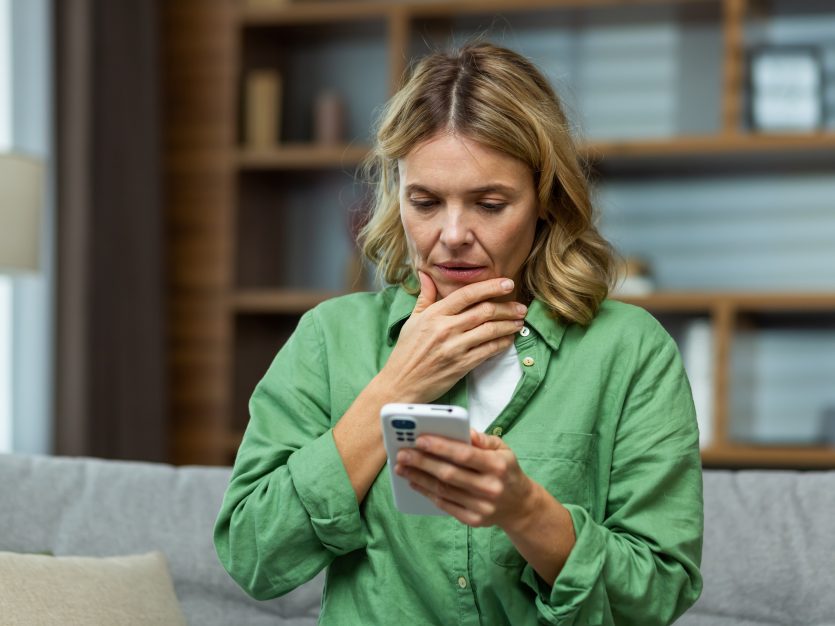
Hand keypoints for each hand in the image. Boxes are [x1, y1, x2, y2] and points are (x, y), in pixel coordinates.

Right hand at [377, 271, 526, 403]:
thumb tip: (426, 275)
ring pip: (490, 330)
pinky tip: (508, 338)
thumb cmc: (407, 351)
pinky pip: (489, 350)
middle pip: (484, 311)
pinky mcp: (462, 365)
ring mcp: (455, 347)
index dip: (490, 286)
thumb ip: (425, 297)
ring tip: (519, 321)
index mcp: (435, 314)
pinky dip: (502, 343)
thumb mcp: (413, 320)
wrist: (401, 383)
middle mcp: (446, 328)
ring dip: (509, 324)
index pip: (467, 294)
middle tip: (520, 306)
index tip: (507, 283)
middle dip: (507, 307)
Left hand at [394, 429, 539, 529]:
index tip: (419, 439)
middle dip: (422, 462)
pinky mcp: (473, 520)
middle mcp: (490, 487)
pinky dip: (427, 493)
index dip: (440, 447)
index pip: (464, 455)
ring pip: (443, 490)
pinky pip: (445, 505)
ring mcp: (482, 506)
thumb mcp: (502, 449)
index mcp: (498, 466)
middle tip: (402, 454)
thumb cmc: (506, 470)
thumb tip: (462, 430)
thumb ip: (482, 439)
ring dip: (419, 478)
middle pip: (449, 474)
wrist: (520, 505)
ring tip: (402, 467)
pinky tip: (414, 482)